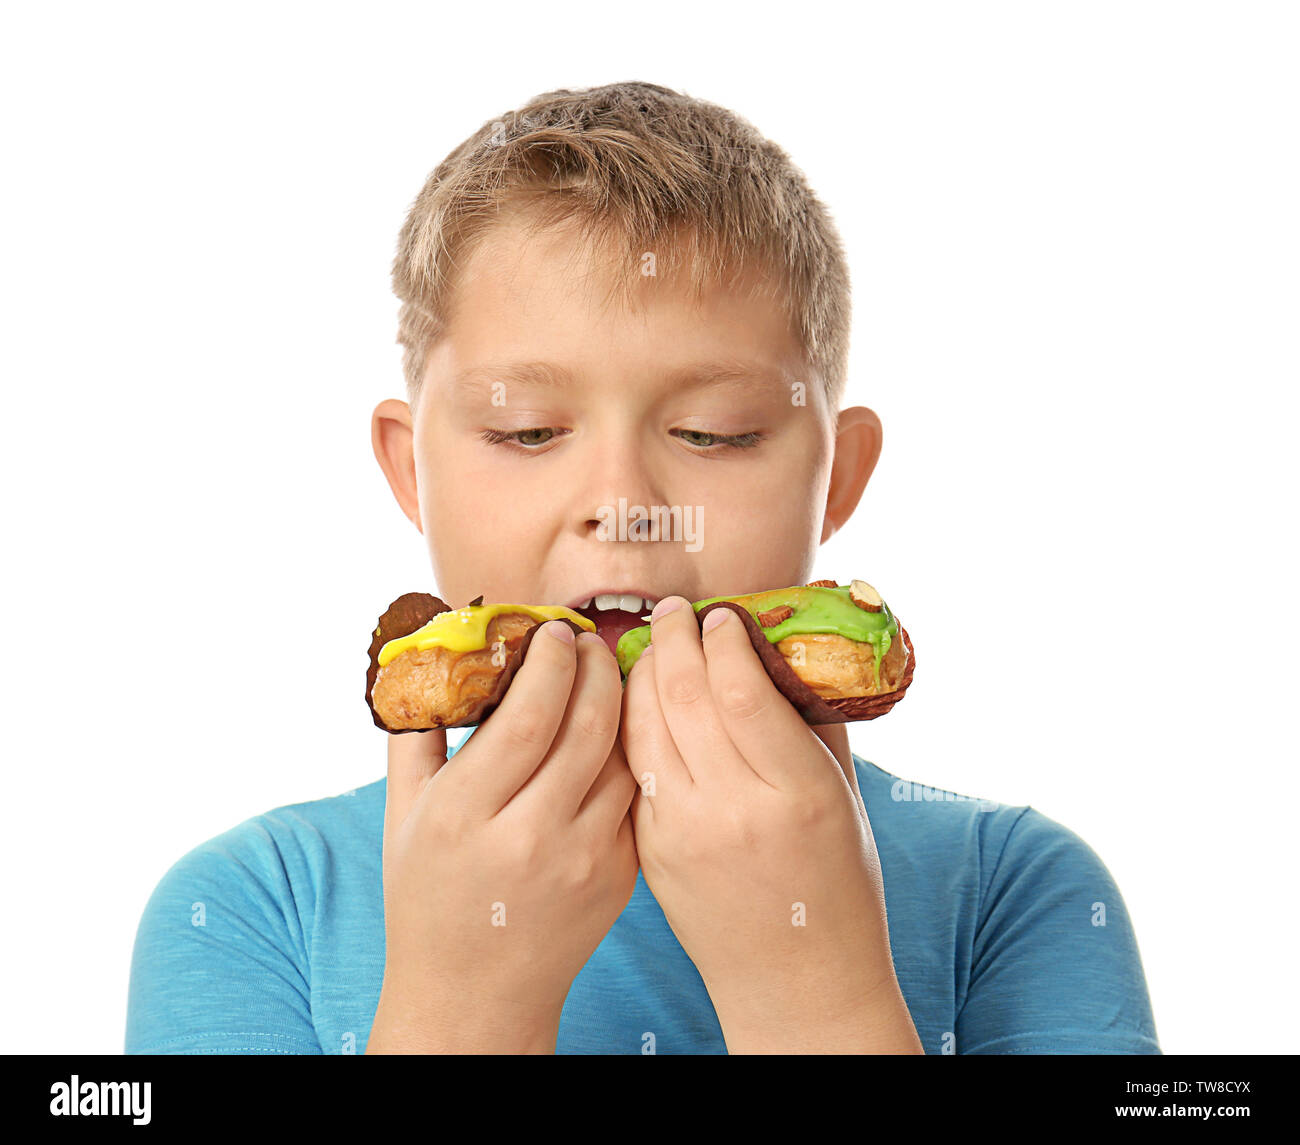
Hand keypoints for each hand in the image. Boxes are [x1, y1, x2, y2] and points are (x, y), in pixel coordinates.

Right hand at [369, 622, 638, 1052]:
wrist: (475, 998)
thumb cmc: (429, 899)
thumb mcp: (401, 816)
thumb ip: (415, 732)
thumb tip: (428, 654)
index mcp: (465, 814)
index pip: (529, 712)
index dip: (551, 659)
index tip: (554, 630)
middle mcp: (529, 836)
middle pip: (586, 724)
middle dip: (595, 666)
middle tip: (589, 640)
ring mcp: (582, 860)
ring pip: (622, 756)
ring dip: (620, 705)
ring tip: (605, 677)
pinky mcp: (619, 878)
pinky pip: (633, 796)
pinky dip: (627, 756)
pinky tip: (615, 734)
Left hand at [620, 596, 917, 1051]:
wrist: (797, 979)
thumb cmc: (836, 883)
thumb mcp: (843, 798)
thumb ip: (812, 722)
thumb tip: (781, 648)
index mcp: (795, 794)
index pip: (743, 692)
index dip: (725, 641)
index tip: (722, 615)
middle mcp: (734, 811)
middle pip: (684, 697)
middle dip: (674, 640)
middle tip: (674, 609)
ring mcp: (683, 834)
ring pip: (644, 726)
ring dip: (641, 672)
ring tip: (650, 642)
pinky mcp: (650, 851)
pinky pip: (631, 767)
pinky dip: (628, 721)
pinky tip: (634, 696)